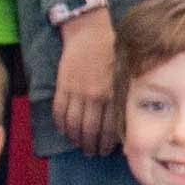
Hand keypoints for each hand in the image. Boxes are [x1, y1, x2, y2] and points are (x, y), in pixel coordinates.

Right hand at [52, 12, 118, 154]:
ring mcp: (77, 91)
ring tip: (78, 145)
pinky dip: (61, 124)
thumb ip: (123, 98)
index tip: (105, 151)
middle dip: (90, 146)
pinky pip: (59, 111)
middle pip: (90, 130)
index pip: (109, 128)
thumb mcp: (125, 75)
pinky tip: (64, 131)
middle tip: (91, 152)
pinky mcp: (62, 86)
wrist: (89, 32)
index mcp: (113, 94)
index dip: (106, 144)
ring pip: (74, 124)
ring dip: (75, 139)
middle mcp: (95, 96)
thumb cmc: (112, 53)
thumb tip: (124, 126)